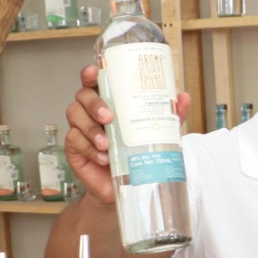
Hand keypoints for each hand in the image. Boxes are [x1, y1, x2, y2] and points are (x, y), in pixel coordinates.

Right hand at [64, 62, 190, 203]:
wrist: (130, 186)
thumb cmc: (138, 153)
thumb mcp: (157, 132)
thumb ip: (168, 115)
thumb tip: (183, 97)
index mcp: (108, 101)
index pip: (94, 80)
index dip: (91, 73)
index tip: (95, 72)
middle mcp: (91, 111)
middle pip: (81, 95)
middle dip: (93, 103)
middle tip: (108, 117)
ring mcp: (80, 128)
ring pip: (74, 115)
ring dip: (90, 128)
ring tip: (107, 143)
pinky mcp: (74, 149)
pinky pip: (74, 141)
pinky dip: (89, 148)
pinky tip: (103, 157)